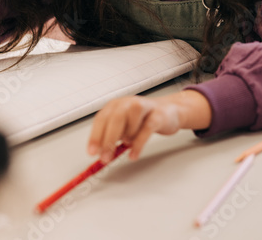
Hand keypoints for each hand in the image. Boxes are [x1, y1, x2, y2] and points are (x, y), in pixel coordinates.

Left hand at [87, 90, 211, 161]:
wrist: (169, 110)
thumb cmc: (143, 119)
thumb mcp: (124, 126)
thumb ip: (111, 136)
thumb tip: (99, 152)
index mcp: (116, 105)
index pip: (101, 119)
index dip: (95, 136)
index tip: (92, 152)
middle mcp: (128, 103)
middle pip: (114, 119)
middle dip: (108, 141)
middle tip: (105, 157)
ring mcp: (144, 107)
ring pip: (130, 122)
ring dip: (127, 137)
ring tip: (128, 143)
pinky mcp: (157, 115)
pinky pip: (146, 130)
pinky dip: (138, 145)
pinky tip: (133, 154)